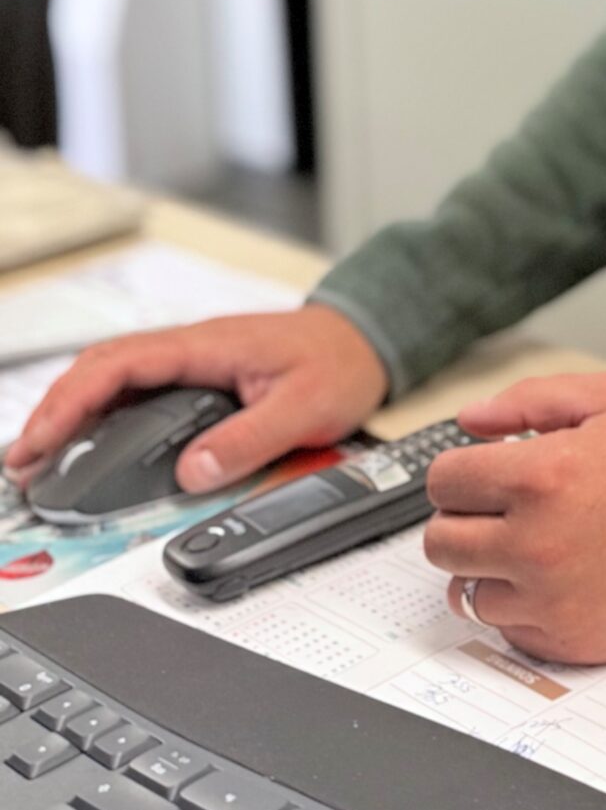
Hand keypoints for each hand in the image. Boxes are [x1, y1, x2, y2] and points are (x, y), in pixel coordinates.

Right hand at [4, 306, 390, 493]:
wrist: (367, 338)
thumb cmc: (340, 361)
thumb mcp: (306, 406)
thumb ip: (249, 438)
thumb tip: (192, 471)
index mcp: (207, 346)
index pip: (120, 364)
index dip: (72, 400)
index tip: (42, 440)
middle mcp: (191, 349)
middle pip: (101, 371)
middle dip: (54, 412)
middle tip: (23, 462)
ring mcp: (191, 363)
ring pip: (114, 381)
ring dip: (73, 415)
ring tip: (40, 462)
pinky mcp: (198, 380)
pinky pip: (138, 394)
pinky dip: (102, 418)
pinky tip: (88, 447)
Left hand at [422, 372, 605, 663]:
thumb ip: (531, 400)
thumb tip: (470, 420)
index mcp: (541, 476)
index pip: (444, 482)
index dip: (463, 470)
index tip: (485, 472)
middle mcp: (536, 543)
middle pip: (442, 542)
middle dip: (465, 518)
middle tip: (503, 508)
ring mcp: (552, 600)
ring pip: (467, 592)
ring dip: (489, 567)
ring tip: (533, 544)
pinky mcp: (573, 640)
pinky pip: (509, 629)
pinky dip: (521, 605)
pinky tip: (558, 577)